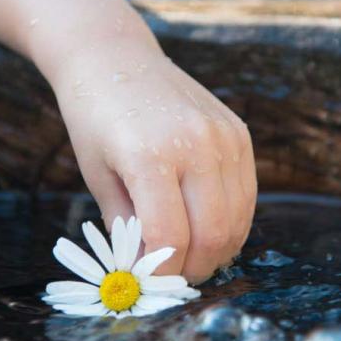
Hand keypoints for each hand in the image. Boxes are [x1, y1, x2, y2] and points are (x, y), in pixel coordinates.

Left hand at [52, 45, 256, 283]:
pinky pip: (246, 195)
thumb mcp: (98, 176)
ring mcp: (225, 137)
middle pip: (213, 234)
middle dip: (195, 269)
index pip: (170, 237)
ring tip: (192, 258)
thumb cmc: (94, 118)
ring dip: (218, 250)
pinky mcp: (239, 133)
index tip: (151, 283)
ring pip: (237, 219)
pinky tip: (208, 227)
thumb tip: (148, 270)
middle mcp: (197, 144)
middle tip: (175, 280)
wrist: (115, 57)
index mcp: (151, 155)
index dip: (162, 271)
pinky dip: (232, 221)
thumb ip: (127, 226)